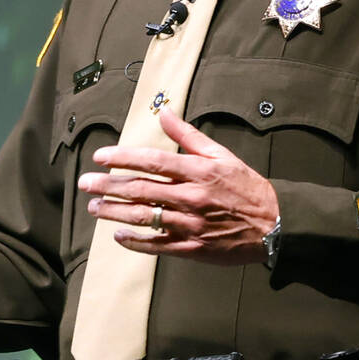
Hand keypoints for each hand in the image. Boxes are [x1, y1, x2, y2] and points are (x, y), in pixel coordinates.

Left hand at [77, 110, 278, 264]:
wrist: (274, 225)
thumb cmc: (245, 186)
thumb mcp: (221, 154)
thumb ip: (188, 135)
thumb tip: (164, 111)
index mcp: (197, 171)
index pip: (152, 161)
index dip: (122, 158)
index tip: (99, 157)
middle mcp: (190, 197)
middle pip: (140, 190)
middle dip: (108, 186)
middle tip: (84, 183)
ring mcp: (190, 225)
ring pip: (144, 217)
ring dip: (114, 212)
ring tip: (94, 207)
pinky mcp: (192, 248)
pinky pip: (157, 246)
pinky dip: (136, 242)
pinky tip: (118, 236)